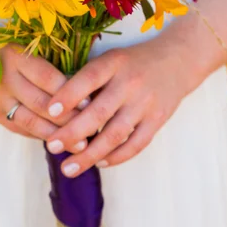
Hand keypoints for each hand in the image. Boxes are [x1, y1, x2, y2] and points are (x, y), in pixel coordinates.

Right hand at [0, 42, 88, 150]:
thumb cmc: (2, 45)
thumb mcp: (23, 44)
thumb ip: (45, 62)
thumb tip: (80, 83)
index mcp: (16, 56)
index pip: (47, 78)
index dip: (69, 92)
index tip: (90, 104)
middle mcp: (5, 78)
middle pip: (41, 103)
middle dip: (68, 120)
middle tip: (92, 131)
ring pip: (30, 121)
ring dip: (56, 135)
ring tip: (78, 145)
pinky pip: (19, 128)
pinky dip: (38, 135)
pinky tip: (56, 140)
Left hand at [45, 35, 198, 176]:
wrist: (177, 60)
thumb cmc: (133, 62)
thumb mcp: (111, 59)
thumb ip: (90, 78)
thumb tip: (58, 109)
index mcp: (115, 62)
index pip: (89, 77)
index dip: (69, 94)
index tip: (49, 111)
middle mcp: (130, 82)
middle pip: (99, 112)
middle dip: (72, 132)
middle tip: (51, 146)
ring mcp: (146, 103)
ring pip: (115, 134)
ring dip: (90, 154)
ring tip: (69, 168)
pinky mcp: (158, 120)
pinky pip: (135, 144)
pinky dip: (116, 156)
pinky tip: (99, 162)